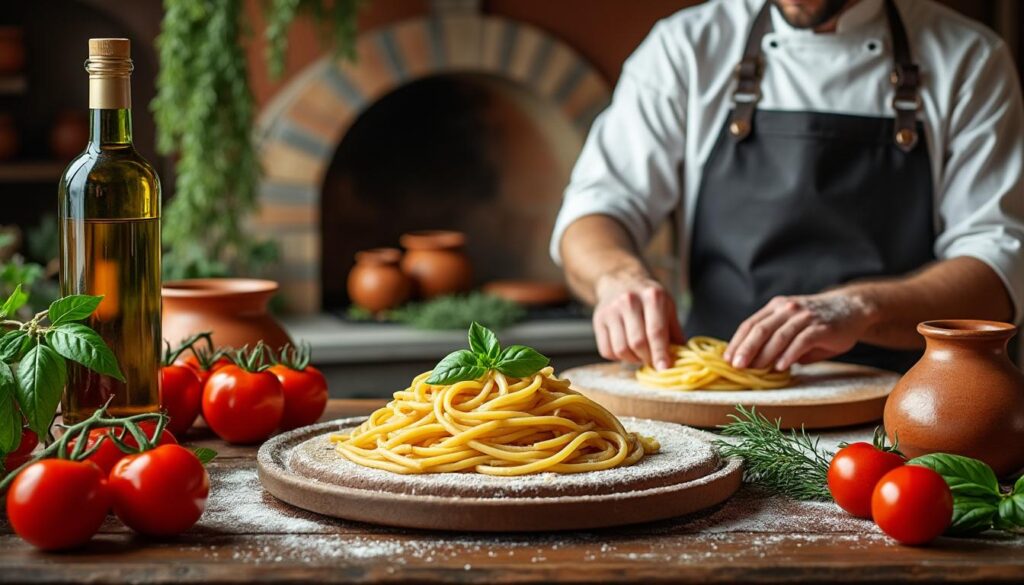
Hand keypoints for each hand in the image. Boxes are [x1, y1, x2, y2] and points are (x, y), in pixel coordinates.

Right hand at [593, 272, 683, 368]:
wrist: (620, 280)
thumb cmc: (648, 297)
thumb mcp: (667, 306)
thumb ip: (674, 331)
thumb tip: (680, 357)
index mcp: (652, 296)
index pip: (656, 331)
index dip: (660, 353)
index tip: (664, 369)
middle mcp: (629, 301)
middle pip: (638, 343)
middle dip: (647, 358)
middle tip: (652, 360)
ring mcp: (611, 310)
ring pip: (621, 349)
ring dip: (632, 359)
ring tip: (639, 354)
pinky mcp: (598, 320)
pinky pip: (607, 350)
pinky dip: (618, 357)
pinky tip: (626, 349)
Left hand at [724, 291, 878, 370]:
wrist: (852, 308)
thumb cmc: (817, 322)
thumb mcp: (792, 326)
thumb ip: (775, 341)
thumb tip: (755, 363)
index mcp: (776, 307)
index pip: (751, 324)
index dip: (737, 342)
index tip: (727, 359)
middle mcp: (788, 309)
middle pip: (761, 329)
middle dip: (746, 348)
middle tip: (736, 366)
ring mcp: (805, 317)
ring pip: (779, 336)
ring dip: (765, 354)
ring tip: (755, 370)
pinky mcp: (821, 327)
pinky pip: (801, 341)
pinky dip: (789, 354)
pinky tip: (781, 367)